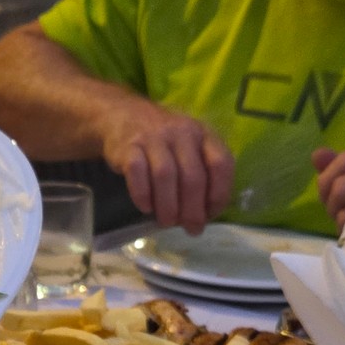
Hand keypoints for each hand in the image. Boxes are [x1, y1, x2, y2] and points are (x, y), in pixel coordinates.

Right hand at [97, 102, 232, 232]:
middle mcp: (181, 133)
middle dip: (193, 210)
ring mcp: (153, 138)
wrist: (124, 116)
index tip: (210, 214)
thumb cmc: (164, 141)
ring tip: (167, 223)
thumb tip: (204, 215)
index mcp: (203, 135)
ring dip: (168, 206)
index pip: (221, 164)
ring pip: (165, 176)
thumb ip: (202, 173)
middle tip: (191, 229)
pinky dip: (142, 194)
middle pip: (192, 176)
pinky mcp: (128, 146)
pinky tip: (145, 207)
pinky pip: (137, 173)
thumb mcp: (190, 148)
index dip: (219, 194)